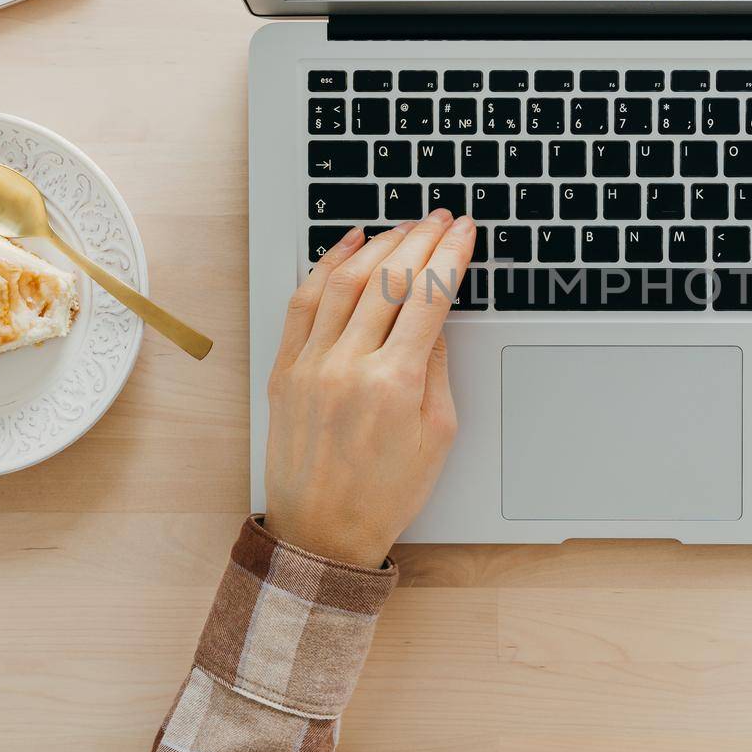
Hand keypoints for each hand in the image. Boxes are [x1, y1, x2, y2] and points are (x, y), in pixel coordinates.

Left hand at [263, 211, 476, 567]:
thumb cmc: (385, 494)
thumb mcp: (437, 434)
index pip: (430, 297)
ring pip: (345, 280)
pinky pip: (303, 301)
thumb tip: (436, 315)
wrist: (322, 534)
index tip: (466, 232)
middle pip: (390, 278)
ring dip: (380, 244)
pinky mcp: (285, 369)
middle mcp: (348, 366)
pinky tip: (350, 245)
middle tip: (442, 217)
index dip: (452, 255)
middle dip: (422, 238)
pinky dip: (327, 265)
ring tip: (405, 225)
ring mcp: (310, 364)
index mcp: (394, 384)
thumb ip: (436, 367)